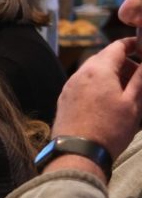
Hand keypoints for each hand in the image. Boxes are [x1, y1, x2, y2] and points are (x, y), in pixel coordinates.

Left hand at [51, 38, 141, 161]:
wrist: (78, 152)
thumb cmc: (109, 129)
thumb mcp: (132, 103)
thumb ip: (140, 79)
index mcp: (97, 70)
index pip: (116, 47)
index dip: (132, 45)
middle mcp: (79, 74)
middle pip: (104, 58)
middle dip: (123, 63)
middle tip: (139, 76)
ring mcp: (69, 87)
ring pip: (93, 72)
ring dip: (110, 75)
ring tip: (126, 91)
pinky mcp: (64, 99)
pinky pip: (83, 84)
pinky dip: (97, 85)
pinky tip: (108, 101)